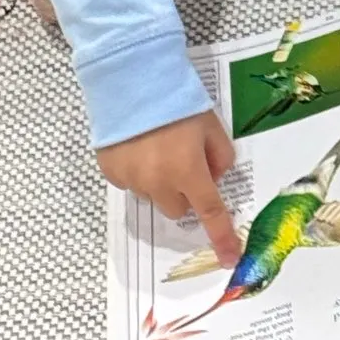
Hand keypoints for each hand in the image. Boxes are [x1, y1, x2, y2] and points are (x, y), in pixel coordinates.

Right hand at [98, 110, 242, 266]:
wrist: (131, 80)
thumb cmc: (178, 102)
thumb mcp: (212, 126)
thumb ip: (220, 157)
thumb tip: (213, 178)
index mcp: (188, 172)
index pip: (210, 212)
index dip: (222, 236)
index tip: (230, 258)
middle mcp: (158, 183)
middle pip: (178, 208)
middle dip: (186, 194)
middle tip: (185, 162)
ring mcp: (131, 180)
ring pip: (153, 197)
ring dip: (161, 184)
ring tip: (158, 148)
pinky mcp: (110, 172)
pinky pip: (131, 184)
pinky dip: (138, 174)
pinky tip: (138, 147)